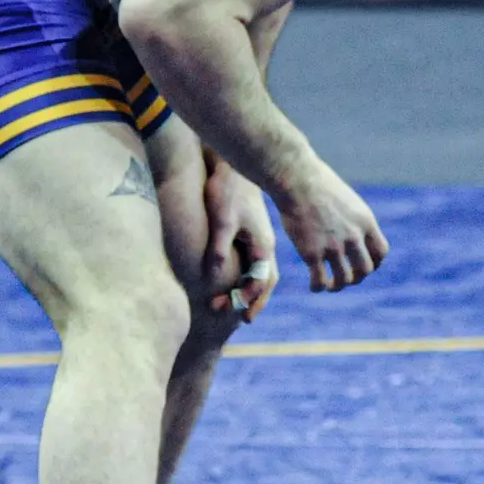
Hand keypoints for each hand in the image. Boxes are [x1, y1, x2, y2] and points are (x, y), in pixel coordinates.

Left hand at [201, 159, 278, 321]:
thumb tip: (217, 274)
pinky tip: (240, 278)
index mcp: (262, 244)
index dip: (249, 298)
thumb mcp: (222, 220)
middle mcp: (265, 244)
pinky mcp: (253, 231)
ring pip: (263, 270)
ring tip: (241, 304)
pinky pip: (257, 260)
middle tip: (243, 319)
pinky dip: (251, 275)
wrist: (233, 165)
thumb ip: (220, 248)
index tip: (236, 312)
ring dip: (254, 289)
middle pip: (266, 279)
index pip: (260, 280)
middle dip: (255, 300)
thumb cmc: (227, 191)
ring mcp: (261, 238)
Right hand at [270, 157, 387, 291]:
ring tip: (330, 284)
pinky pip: (320, 281)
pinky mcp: (311, 252)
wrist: (297, 179)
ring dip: (338, 286)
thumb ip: (354, 220)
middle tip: (346, 277)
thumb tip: (355, 234)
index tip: (362, 265)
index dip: (374, 264)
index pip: (380, 253)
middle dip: (357, 278)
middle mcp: (353, 236)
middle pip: (365, 269)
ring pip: (344, 279)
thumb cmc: (319, 184)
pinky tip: (315, 286)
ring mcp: (333, 246)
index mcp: (365, 222)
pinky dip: (319, 287)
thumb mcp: (348, 200)